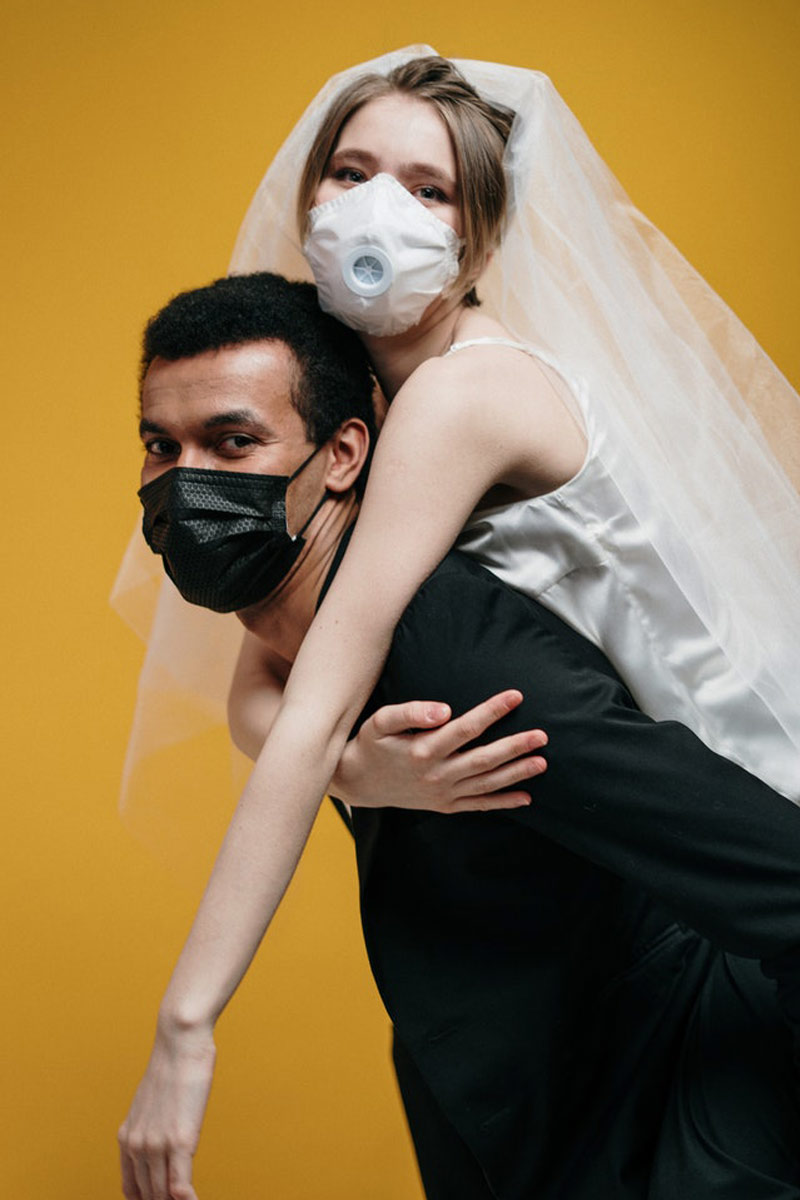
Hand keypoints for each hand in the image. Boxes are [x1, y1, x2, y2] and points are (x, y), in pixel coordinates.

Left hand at [118, 1018, 215, 1199]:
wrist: (179, 1042)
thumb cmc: (173, 1068)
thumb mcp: (153, 1104)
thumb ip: (153, 1129)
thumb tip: (165, 1144)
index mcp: (127, 1138)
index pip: (131, 1189)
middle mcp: (136, 1145)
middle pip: (148, 1194)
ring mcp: (156, 1145)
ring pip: (163, 1194)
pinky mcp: (179, 1140)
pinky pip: (180, 1185)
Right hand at [333, 689, 546, 811]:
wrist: (358, 782)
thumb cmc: (371, 745)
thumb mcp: (380, 722)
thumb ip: (411, 711)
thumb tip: (443, 709)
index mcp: (423, 750)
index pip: (465, 728)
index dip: (492, 712)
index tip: (514, 697)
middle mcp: (437, 775)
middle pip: (483, 759)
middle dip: (515, 747)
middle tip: (541, 736)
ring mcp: (442, 793)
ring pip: (486, 784)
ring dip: (516, 774)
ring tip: (541, 762)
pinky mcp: (444, 805)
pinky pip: (478, 805)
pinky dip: (502, 802)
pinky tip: (524, 797)